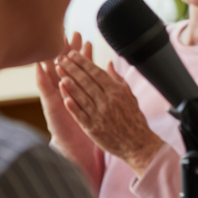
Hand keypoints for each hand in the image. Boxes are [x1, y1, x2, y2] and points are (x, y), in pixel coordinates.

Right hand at [36, 33, 98, 170]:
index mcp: (77, 88)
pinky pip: (44, 90)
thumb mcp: (96, 102)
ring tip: (50, 40)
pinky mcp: (50, 106)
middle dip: (63, 49)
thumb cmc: (88, 123)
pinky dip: (41, 78)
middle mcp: (64, 89)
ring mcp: (56, 96)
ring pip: (51, 73)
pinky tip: (38, 67)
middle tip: (62, 33)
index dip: (80, 52)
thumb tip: (108, 66)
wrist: (77, 145)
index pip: (79, 66)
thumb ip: (100, 83)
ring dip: (49, 57)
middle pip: (63, 65)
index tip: (81, 36)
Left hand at [55, 49, 164, 175]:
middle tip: (61, 59)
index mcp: (117, 92)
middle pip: (86, 81)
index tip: (72, 54)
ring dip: (68, 83)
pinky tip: (63, 94)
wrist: (137, 144)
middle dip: (72, 68)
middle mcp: (107, 102)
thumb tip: (108, 63)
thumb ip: (117, 79)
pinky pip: (79, 113)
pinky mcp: (92, 128)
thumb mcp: (130, 96)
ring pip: (80, 95)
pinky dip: (71, 104)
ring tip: (59, 71)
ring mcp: (99, 115)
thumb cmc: (134, 119)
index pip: (96, 73)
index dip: (83, 62)